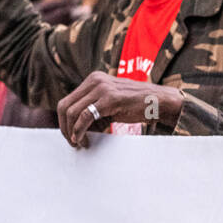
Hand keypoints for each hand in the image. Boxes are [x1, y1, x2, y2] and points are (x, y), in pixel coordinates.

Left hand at [56, 73, 184, 147]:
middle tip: (71, 142)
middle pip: (64, 106)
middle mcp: (95, 80)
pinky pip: (85, 117)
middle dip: (64, 127)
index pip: (67, 101)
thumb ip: (93, 109)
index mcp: (93, 79)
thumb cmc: (135, 104)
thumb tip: (74, 129)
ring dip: (71, 132)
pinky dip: (80, 130)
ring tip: (79, 143)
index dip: (64, 121)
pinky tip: (83, 139)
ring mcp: (102, 87)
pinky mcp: (110, 98)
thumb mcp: (110, 102)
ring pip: (72, 112)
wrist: (158, 101)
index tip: (70, 135)